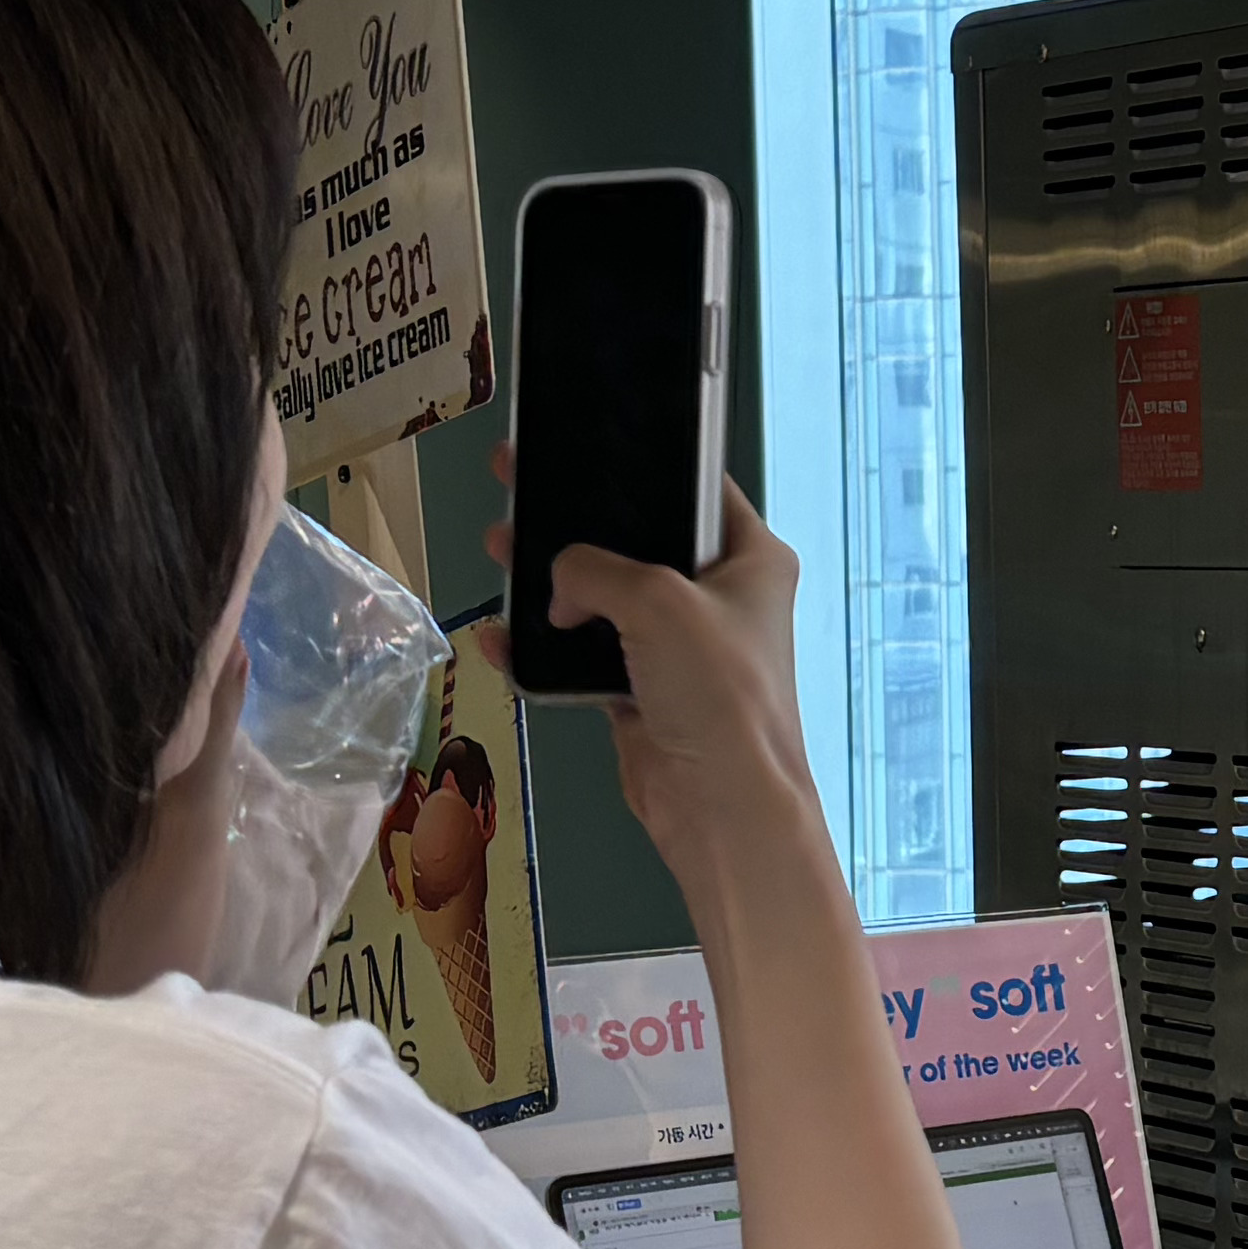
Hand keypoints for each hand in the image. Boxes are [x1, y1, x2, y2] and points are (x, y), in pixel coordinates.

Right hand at [493, 456, 828, 880]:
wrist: (723, 807)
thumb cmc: (718, 690)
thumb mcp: (658, 601)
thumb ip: (597, 570)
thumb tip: (558, 583)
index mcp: (751, 558)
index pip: (697, 488)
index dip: (641, 463)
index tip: (582, 442)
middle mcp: (718, 598)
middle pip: (636, 541)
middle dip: (575, 521)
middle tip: (519, 485)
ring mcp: (679, 649)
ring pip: (603, 599)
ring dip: (549, 581)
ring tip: (496, 546)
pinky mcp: (643, 694)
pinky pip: (583, 658)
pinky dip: (543, 648)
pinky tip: (500, 634)